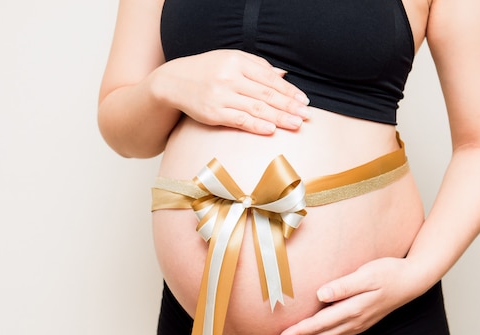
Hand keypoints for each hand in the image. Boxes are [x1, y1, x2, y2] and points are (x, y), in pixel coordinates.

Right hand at [150, 49, 309, 134]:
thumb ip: (257, 66)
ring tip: (297, 124)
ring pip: (256, 108)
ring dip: (279, 117)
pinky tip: (272, 130)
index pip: (269, 78)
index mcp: (236, 61)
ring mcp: (221, 95)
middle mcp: (229, 76)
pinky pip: (239, 120)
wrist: (172, 82)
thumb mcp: (229, 60)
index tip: (304, 100)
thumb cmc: (206, 71)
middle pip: (266, 93)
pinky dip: (256, 125)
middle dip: (289, 106)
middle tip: (307, 115)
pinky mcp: (213, 112)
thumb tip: (284, 76)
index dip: (289, 91)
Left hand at [268, 257, 422, 334]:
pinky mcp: (359, 323)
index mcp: (353, 309)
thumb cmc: (388, 272)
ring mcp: (357, 325)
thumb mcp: (366, 274)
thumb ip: (343, 286)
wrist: (411, 280)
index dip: (298, 332)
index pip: (319, 324)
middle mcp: (354, 321)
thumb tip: (321, 294)